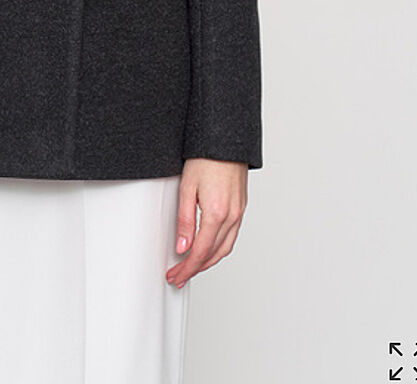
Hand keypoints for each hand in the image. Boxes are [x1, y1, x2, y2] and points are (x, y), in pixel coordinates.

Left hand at [166, 158, 247, 286]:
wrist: (226, 140)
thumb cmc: (206, 158)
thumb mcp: (187, 188)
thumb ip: (185, 220)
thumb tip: (182, 247)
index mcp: (217, 213)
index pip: (200, 252)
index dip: (186, 268)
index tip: (175, 275)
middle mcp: (232, 216)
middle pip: (213, 254)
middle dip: (195, 269)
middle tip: (178, 276)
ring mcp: (239, 212)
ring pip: (224, 248)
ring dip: (208, 262)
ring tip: (191, 267)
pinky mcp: (241, 207)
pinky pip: (231, 236)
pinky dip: (218, 249)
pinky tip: (208, 249)